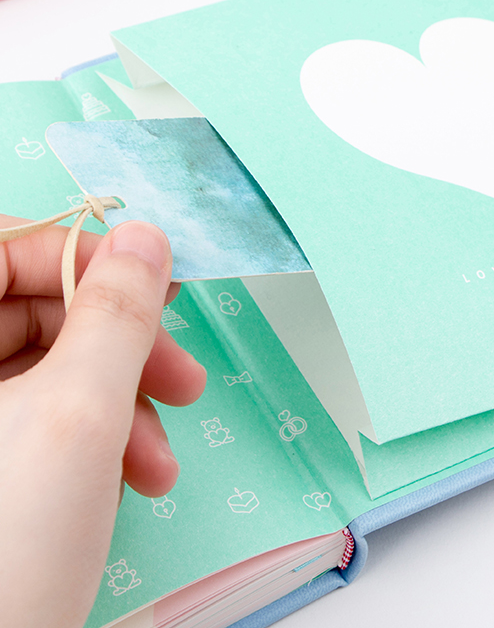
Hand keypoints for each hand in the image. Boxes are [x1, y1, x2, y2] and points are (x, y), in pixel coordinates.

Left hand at [0, 218, 205, 627]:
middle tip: (183, 382)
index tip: (157, 287)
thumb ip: (118, 314)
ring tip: (157, 463)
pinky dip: (93, 441)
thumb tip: (145, 238)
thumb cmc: (10, 547)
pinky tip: (128, 480)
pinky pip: (38, 420)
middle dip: (120, 351)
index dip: (84, 256)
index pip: (2, 249)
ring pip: (44, 372)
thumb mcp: (80, 415)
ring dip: (118, 406)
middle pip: (31, 314)